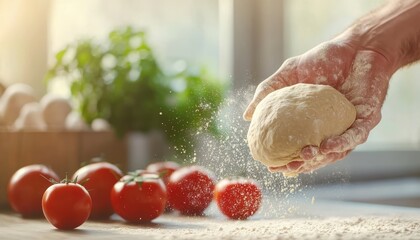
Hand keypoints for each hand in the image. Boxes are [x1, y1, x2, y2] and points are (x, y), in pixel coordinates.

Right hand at [244, 41, 393, 174]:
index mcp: (312, 123)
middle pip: (317, 155)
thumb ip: (268, 92)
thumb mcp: (288, 74)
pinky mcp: (367, 119)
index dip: (287, 160)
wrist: (355, 45)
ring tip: (305, 157)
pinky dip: (342, 143)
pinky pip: (355, 136)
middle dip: (303, 165)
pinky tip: (327, 146)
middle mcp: (330, 129)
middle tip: (287, 168)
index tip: (271, 167)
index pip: (298, 146)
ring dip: (321, 158)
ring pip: (337, 152)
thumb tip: (246, 116)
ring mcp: (349, 126)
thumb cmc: (322, 59)